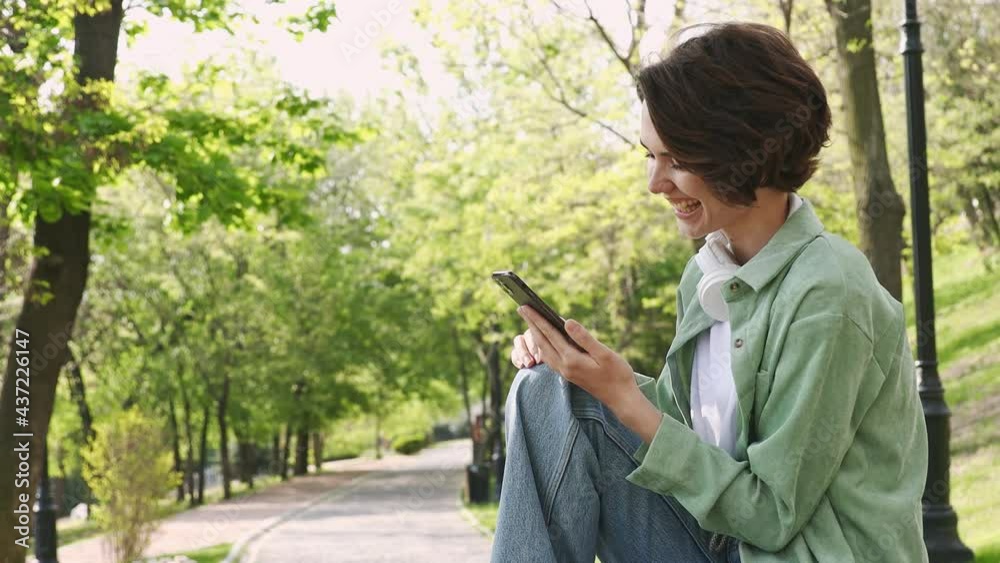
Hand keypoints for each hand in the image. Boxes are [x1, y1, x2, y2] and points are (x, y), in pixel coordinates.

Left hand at [514, 304, 639, 412]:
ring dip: (536, 335)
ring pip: (544, 351)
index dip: (536, 319)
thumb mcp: (604, 354)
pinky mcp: (569, 375)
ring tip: (530, 321)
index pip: (549, 334)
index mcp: (571, 359)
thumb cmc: (617, 374)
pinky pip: (550, 358)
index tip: (525, 306)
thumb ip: (584, 338)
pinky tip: (545, 340)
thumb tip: (567, 322)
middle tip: (521, 308)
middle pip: (542, 342)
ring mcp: (565, 372)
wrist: (621, 398)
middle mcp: (564, 366)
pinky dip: (543, 346)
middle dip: (531, 324)